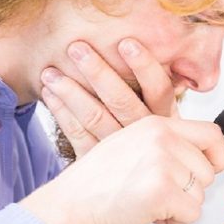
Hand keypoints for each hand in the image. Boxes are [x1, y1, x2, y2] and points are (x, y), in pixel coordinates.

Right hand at [20, 116, 223, 223]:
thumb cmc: (94, 185)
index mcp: (156, 125)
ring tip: (148, 202)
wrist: (67, 209)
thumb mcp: (131, 145)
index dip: (218, 156)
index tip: (214, 168)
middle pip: (208, 171)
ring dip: (180, 206)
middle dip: (189, 190)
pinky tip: (149, 214)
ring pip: (201, 194)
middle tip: (158, 194)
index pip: (212, 134)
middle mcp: (163, 139)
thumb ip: (167, 145)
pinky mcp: (163, 191)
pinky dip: (175, 222)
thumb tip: (203, 156)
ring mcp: (163, 163)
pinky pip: (192, 213)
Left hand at [40, 39, 177, 157]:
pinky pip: (77, 135)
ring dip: (71, 91)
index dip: (144, 66)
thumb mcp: (174, 118)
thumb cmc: (160, 138)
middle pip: (122, 101)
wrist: (150, 181)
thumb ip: (162, 91)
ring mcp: (122, 149)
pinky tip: (50, 95)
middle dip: (98, 72)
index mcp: (168, 120)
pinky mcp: (99, 161)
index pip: (160, 90)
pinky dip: (62, 114)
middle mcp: (146, 134)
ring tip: (51, 71)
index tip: (127, 43)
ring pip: (95, 117)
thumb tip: (153, 45)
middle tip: (77, 48)